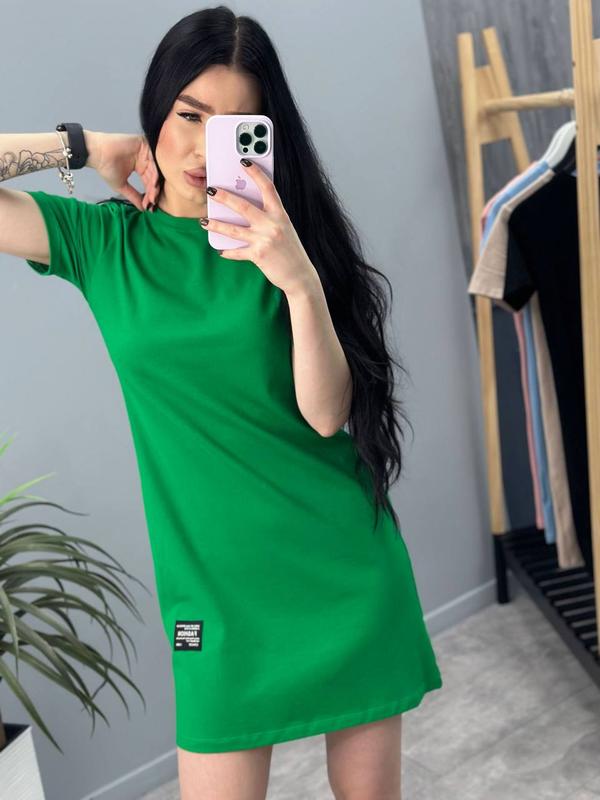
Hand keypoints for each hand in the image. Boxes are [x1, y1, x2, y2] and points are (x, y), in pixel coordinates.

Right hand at [92, 132, 158, 211]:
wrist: (97, 154)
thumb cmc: (106, 168)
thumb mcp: (122, 186)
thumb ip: (134, 196)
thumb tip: (143, 209)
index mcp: (141, 168)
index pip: (150, 182)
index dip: (150, 194)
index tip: (150, 206)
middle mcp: (145, 160)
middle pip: (154, 176)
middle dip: (154, 190)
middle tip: (152, 201)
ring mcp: (145, 151)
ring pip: (155, 168)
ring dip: (155, 183)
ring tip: (152, 194)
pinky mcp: (143, 143)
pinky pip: (152, 157)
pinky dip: (154, 170)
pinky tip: (153, 182)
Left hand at [202, 160, 317, 294]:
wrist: (300, 276)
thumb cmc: (291, 251)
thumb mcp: (284, 229)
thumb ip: (270, 218)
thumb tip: (247, 210)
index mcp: (280, 215)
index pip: (268, 188)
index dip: (256, 173)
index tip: (244, 161)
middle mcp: (272, 225)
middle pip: (244, 206)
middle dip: (224, 197)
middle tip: (211, 190)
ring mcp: (265, 240)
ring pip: (234, 229)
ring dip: (216, 224)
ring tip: (204, 221)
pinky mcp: (258, 255)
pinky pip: (237, 252)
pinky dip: (228, 252)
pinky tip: (220, 251)